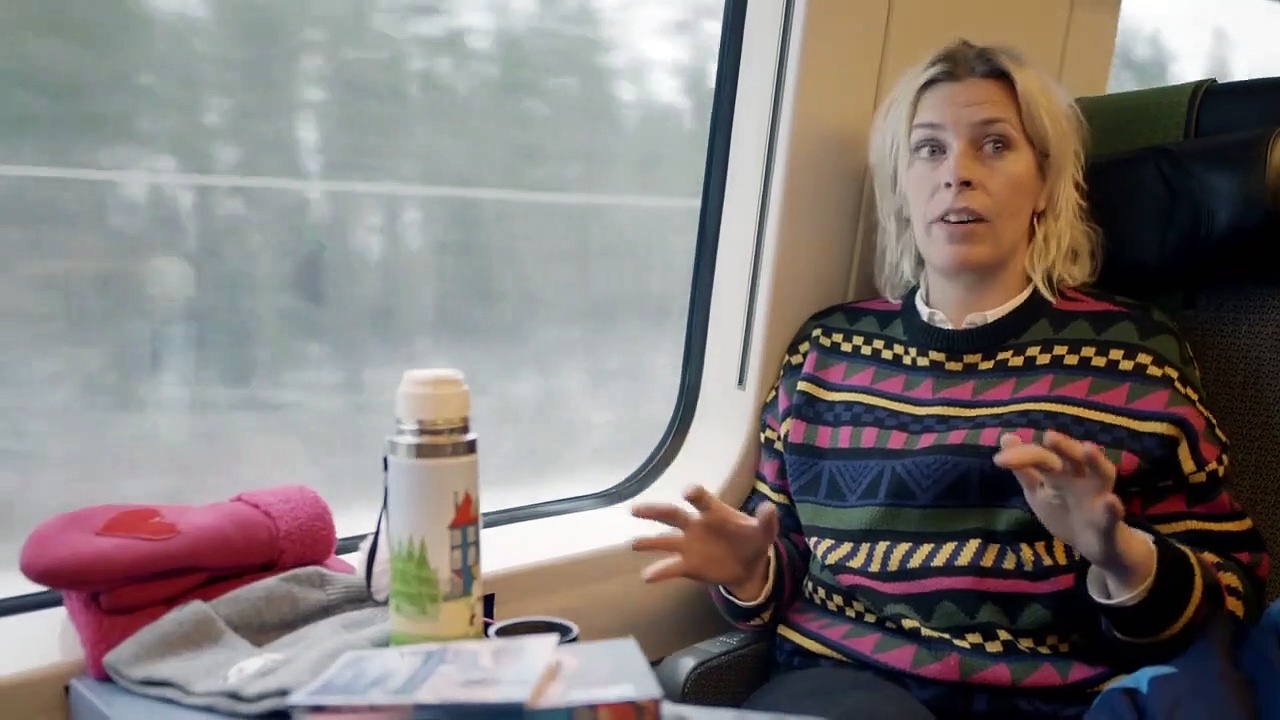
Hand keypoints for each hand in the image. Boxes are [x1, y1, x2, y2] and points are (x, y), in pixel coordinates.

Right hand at [630, 485, 776, 595]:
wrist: (748, 565)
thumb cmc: (753, 540)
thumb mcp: (764, 531)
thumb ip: (766, 521)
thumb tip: (770, 508)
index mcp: (713, 512)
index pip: (702, 500)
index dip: (695, 495)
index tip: (687, 492)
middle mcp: (695, 525)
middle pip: (672, 515)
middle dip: (654, 511)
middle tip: (636, 509)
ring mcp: (688, 545)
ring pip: (664, 540)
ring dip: (648, 542)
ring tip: (632, 545)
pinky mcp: (687, 565)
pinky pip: (670, 567)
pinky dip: (658, 572)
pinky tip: (646, 577)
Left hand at [993, 431, 1134, 574]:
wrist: (1095, 546)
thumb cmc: (1064, 511)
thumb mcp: (1038, 492)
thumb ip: (1024, 469)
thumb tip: (1007, 437)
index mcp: (1063, 470)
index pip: (1044, 457)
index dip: (1023, 456)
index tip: (999, 460)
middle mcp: (1084, 478)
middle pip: (1076, 457)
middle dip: (1065, 446)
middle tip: (1049, 437)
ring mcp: (1099, 498)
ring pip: (1103, 475)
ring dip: (1097, 462)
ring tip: (1088, 449)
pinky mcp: (1110, 523)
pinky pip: (1113, 515)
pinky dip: (1113, 509)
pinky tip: (1110, 501)